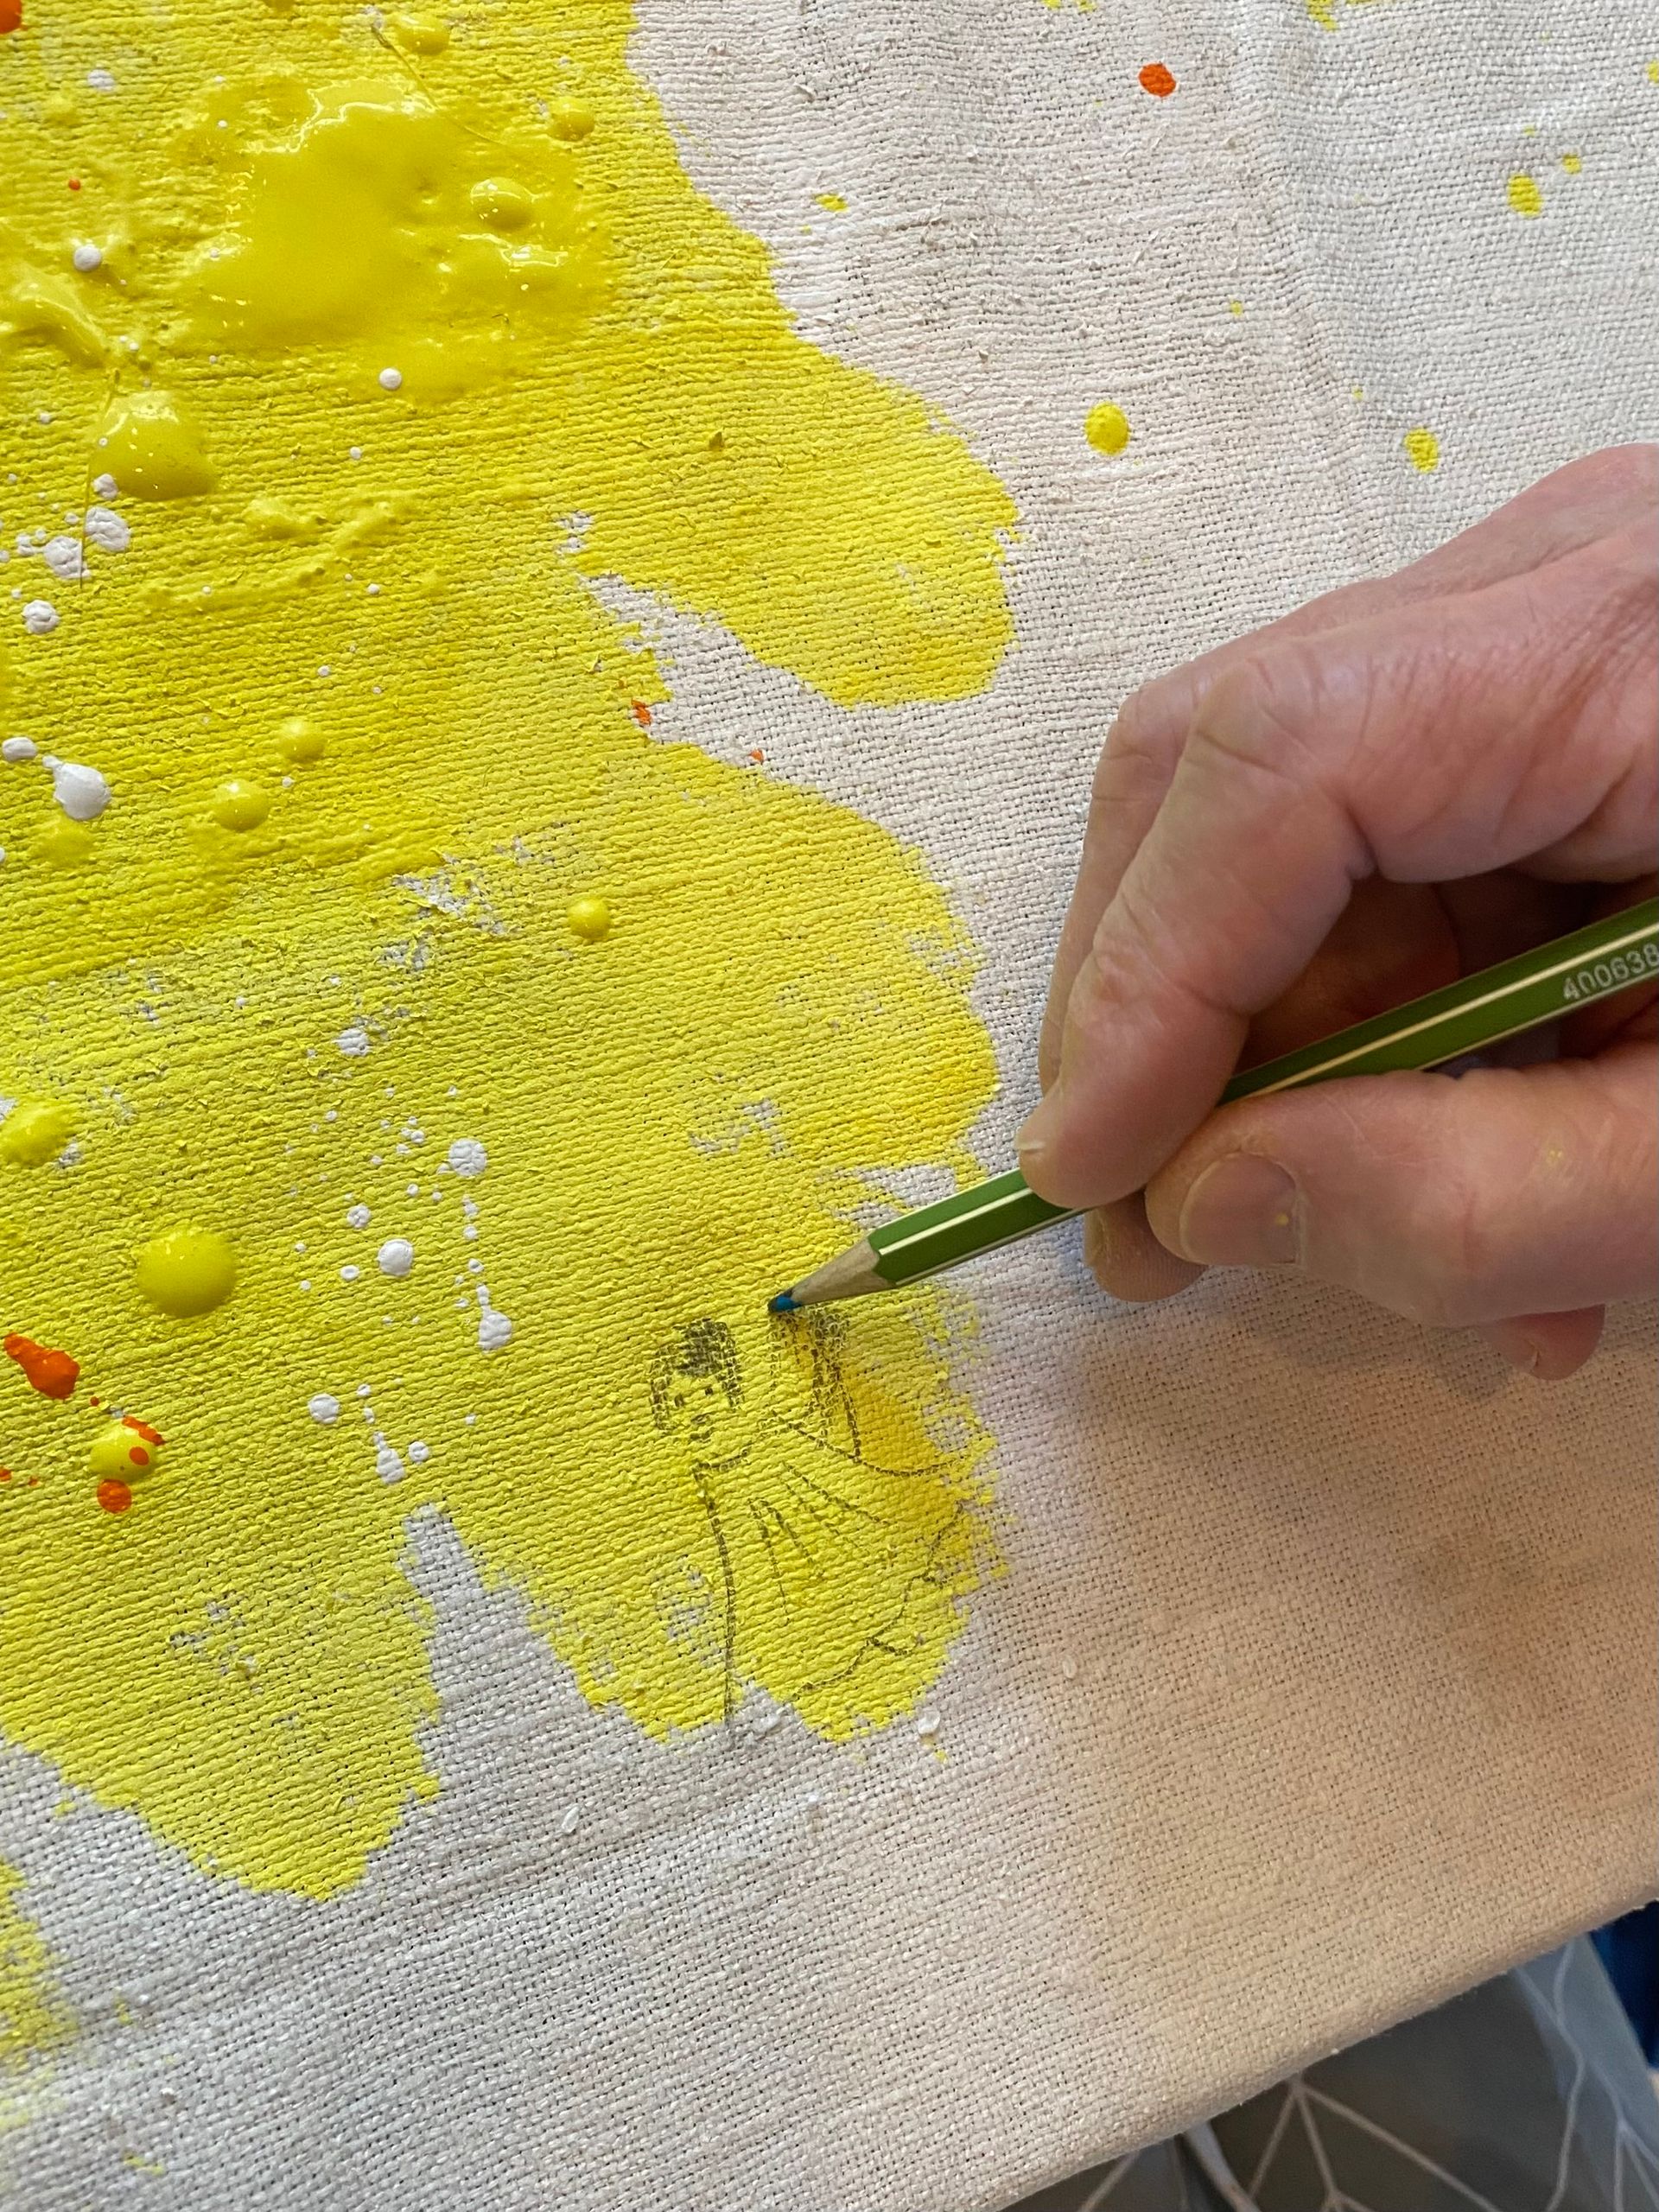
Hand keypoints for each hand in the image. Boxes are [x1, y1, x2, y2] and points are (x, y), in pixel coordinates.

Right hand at [1017, 446, 1657, 1378]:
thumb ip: (1484, 1196)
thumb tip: (1207, 1204)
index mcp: (1618, 632)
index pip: (1273, 762)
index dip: (1144, 977)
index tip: (1090, 1177)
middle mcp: (1550, 583)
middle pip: (1231, 775)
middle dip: (1172, 1017)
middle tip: (1160, 1223)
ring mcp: (1550, 634)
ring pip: (1299, 847)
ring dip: (1310, 1068)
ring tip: (1399, 1261)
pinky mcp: (1563, 708)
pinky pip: (1405, 870)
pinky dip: (1409, 1043)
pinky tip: (1496, 1183)